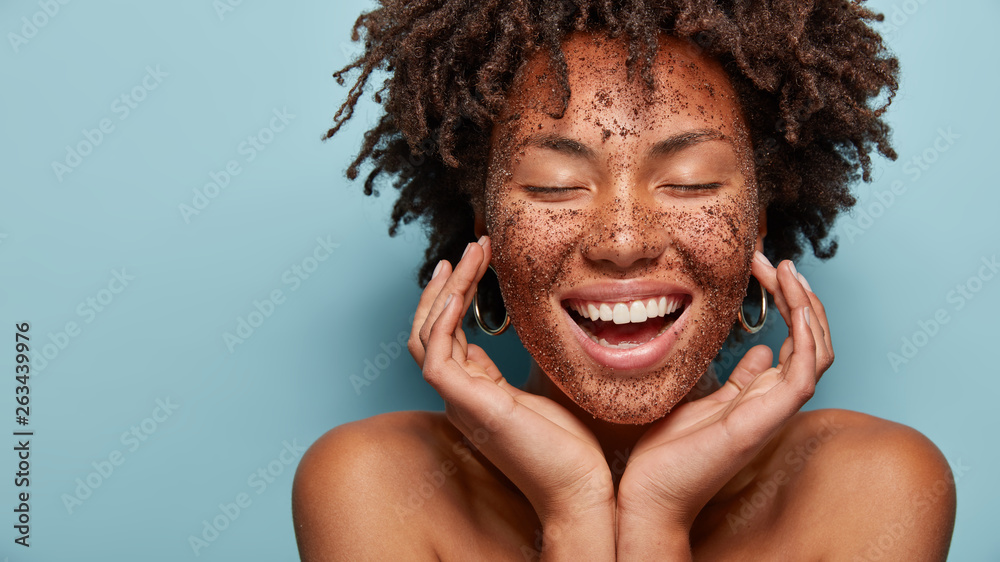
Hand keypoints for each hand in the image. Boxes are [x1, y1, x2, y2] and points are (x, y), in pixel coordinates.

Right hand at [410, 236, 614, 521]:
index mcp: (475, 395)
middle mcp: (460, 397)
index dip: (456, 297)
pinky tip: (459, 289)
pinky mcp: (467, 405)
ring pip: (427, 336)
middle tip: (469, 249)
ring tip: (469, 254)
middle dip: (446, 286)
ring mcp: (459, 402)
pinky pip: (436, 355)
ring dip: (445, 291)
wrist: (580, 493)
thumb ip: (515, 369)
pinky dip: (441, 319)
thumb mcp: (540, 395)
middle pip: (429, 332)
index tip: (476, 261)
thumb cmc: (570, 451)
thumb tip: (499, 343)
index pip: (448, 338)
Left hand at [616, 253, 832, 547]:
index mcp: (760, 395)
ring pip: (817, 353)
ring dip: (808, 308)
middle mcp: (773, 401)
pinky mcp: (762, 421)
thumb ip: (736, 380)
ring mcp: (771, 412)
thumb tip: (758, 352)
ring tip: (787, 272)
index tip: (763, 267)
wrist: (649, 494)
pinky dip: (806, 339)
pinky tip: (794, 307)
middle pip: (813, 341)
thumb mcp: (702, 400)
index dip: (789, 302)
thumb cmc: (668, 453)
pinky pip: (803, 376)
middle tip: (777, 262)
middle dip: (801, 296)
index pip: (796, 341)